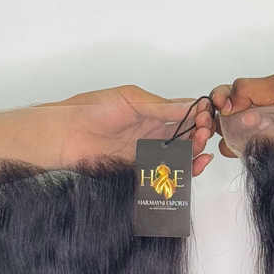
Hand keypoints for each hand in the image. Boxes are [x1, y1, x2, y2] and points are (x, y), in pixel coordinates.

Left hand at [42, 86, 214, 175]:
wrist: (66, 136)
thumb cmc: (92, 110)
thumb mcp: (131, 100)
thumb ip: (161, 107)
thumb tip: (190, 106)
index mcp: (153, 111)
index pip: (185, 113)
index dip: (200, 115)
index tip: (207, 116)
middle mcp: (153, 132)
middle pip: (187, 136)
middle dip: (201, 135)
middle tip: (204, 133)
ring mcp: (148, 152)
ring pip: (181, 156)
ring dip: (195, 153)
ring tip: (200, 150)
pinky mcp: (141, 170)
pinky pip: (166, 173)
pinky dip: (183, 171)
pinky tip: (192, 166)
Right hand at [209, 74, 273, 155]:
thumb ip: (252, 89)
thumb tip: (227, 99)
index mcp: (258, 97)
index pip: (225, 98)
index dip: (217, 100)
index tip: (220, 103)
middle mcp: (257, 119)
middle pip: (224, 122)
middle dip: (221, 120)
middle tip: (236, 118)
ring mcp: (263, 139)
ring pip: (235, 140)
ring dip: (238, 135)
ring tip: (261, 125)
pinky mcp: (272, 158)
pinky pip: (253, 156)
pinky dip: (255, 149)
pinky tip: (273, 137)